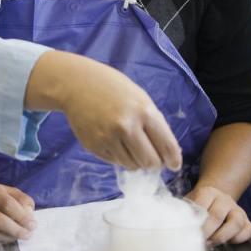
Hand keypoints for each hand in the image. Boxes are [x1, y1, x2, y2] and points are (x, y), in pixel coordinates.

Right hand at [0, 182, 35, 242]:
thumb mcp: (9, 191)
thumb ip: (22, 199)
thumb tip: (30, 213)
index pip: (7, 204)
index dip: (22, 216)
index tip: (33, 224)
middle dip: (17, 230)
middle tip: (29, 234)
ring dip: (11, 237)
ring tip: (21, 235)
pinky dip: (2, 240)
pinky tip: (10, 237)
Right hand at [28, 52, 182, 171]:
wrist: (76, 84)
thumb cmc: (113, 88)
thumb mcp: (141, 99)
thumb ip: (154, 124)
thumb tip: (166, 153)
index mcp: (144, 112)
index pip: (166, 146)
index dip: (173, 160)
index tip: (174, 165)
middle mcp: (127, 128)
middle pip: (150, 162)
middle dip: (154, 163)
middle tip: (151, 158)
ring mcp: (108, 139)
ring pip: (132, 166)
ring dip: (136, 160)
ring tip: (130, 145)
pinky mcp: (94, 147)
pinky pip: (115, 162)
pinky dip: (119, 156)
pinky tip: (114, 141)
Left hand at [184, 185, 250, 244]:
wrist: (214, 202)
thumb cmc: (197, 208)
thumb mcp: (188, 205)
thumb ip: (183, 213)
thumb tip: (174, 226)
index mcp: (208, 192)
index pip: (202, 204)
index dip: (195, 221)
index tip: (189, 232)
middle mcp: (225, 199)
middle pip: (217, 215)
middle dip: (206, 232)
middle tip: (198, 241)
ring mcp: (238, 210)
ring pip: (236, 223)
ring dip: (221, 237)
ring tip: (210, 243)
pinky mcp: (247, 222)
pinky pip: (248, 231)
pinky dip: (238, 239)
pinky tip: (227, 243)